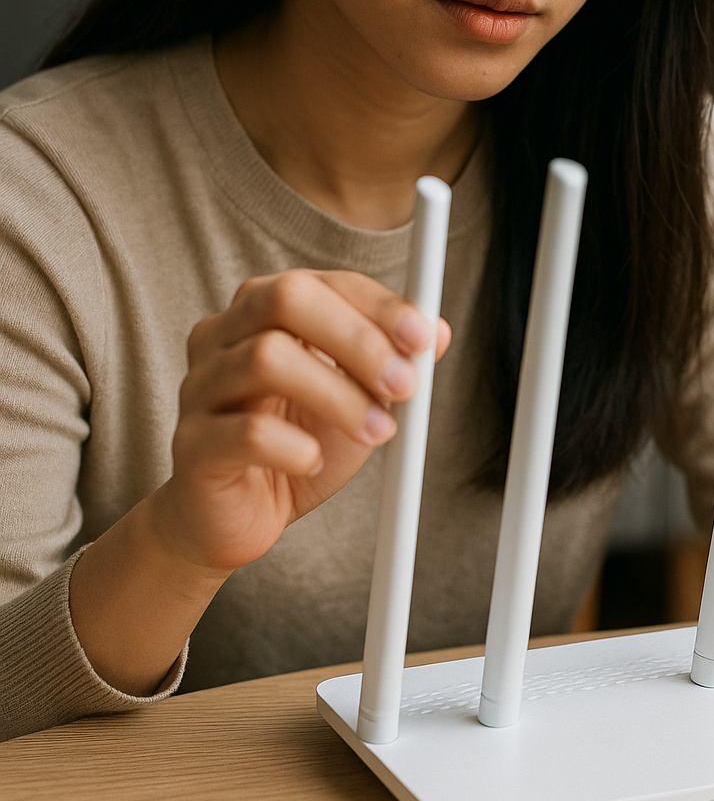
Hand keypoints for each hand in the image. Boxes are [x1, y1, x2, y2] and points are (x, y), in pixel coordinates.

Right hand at [152, 269, 450, 574]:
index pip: (321, 283)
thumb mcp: (355, 399)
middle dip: (357, 339)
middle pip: (285, 299)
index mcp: (260, 311)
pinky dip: (294, 446)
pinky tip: (311, 462)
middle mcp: (222, 335)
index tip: (423, 339)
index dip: (377, 306)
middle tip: (405, 384)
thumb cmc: (293, 444)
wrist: (233, 517)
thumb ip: (389, 364)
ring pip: (267, 359)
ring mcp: (199, 386)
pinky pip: (247, 432)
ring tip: (377, 432)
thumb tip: (435, 333)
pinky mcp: (190, 444)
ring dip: (339, 397)